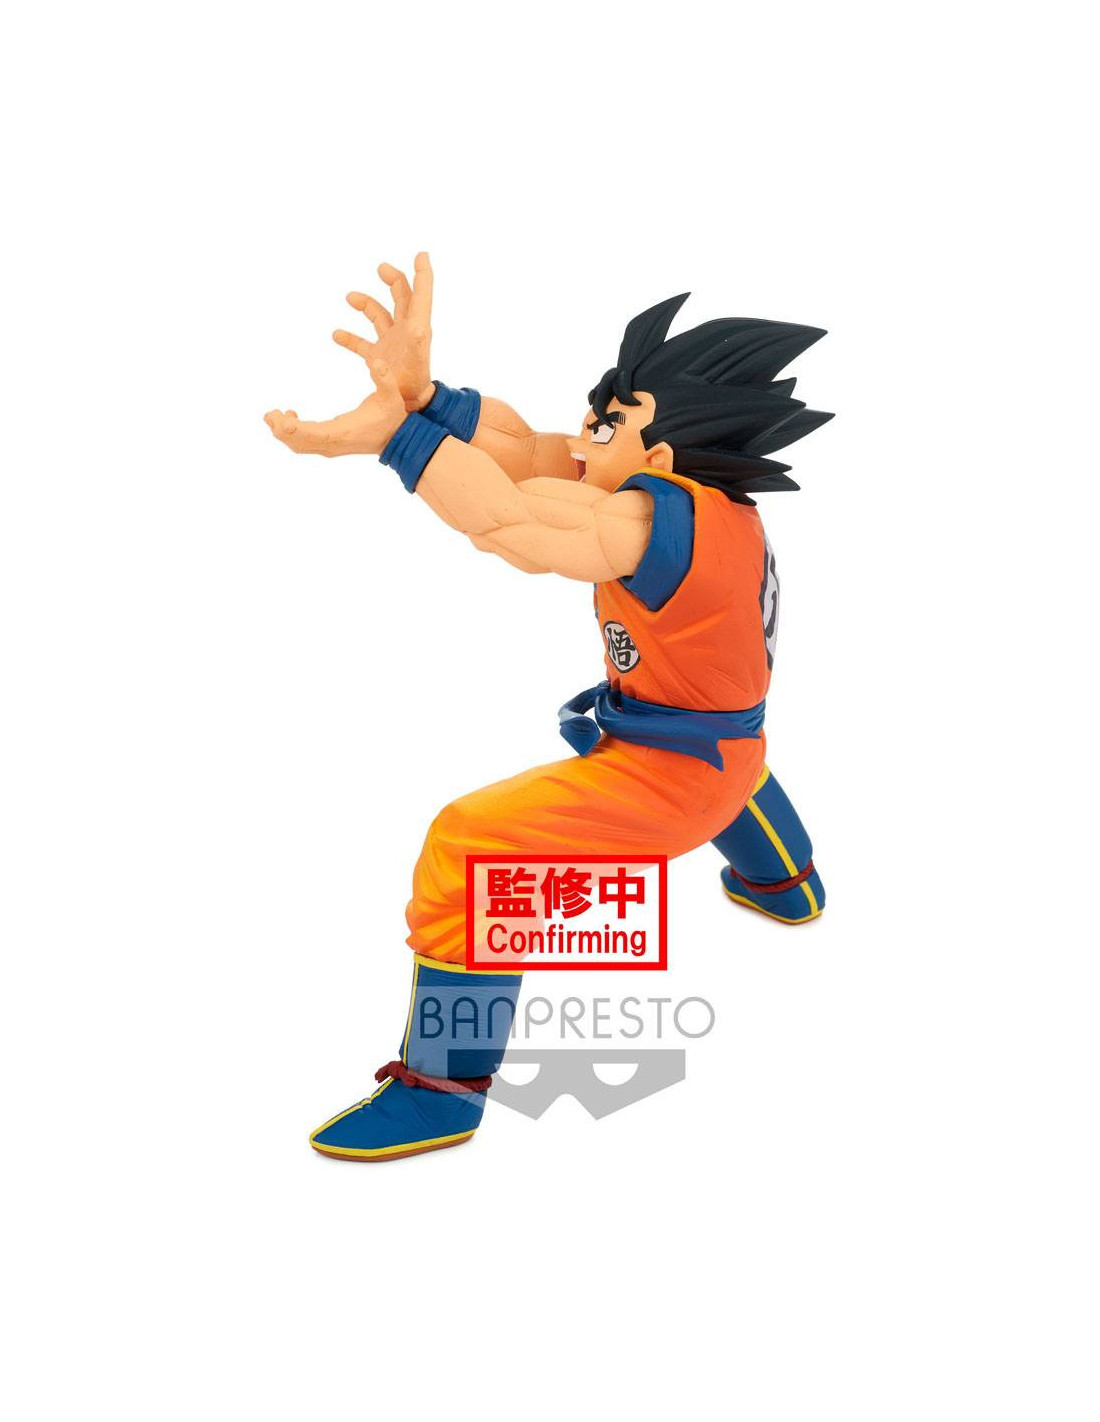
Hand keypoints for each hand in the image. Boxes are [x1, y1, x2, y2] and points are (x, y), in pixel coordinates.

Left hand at [264, 359, 405, 456]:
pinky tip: (291, 416)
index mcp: (342, 431)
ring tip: (274, 415)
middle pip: (298, 443)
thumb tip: (376, 360)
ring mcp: (331, 447)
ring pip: (299, 446)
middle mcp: (333, 443)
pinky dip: (293, 434)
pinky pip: (305, 444)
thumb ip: (385, 378)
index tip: (276, 415)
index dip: (289, 427)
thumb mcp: (393, 395)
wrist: (398, 440)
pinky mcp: (331, 445)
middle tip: (269, 413)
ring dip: (284, 433)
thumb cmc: (394, 417)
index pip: (309, 434)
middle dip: (280, 429)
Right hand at [332, 252, 433, 411]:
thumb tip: (418, 325)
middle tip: (381, 269)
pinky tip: (336, 334)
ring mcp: (392, 342)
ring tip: (350, 298)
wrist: (410, 405)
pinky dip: (350, 337)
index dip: (423, 273)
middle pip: (402, 296)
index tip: (421, 255)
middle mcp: (406, 330)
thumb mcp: (417, 357)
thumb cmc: (415, 380)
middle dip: (393, 279)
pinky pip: (363, 342)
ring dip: (366, 304)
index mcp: (416, 324)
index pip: (421, 292)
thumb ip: (416, 338)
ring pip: (379, 315)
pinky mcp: (380, 356)